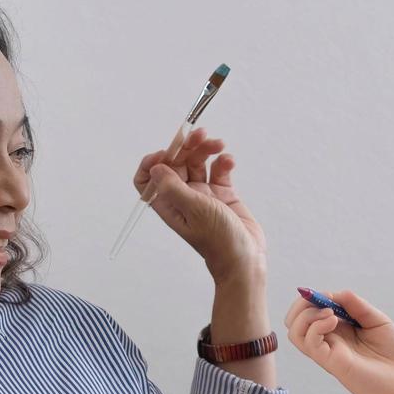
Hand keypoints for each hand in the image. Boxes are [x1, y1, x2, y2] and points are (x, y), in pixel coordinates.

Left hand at [132, 129, 263, 280]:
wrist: (245, 258)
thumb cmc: (219, 242)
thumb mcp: (195, 210)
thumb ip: (174, 187)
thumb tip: (155, 168)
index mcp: (169, 203)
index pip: (148, 179)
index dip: (153, 162)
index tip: (168, 151)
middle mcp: (183, 197)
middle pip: (176, 163)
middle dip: (186, 147)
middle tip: (199, 134)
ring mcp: (203, 194)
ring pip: (198, 163)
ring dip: (206, 150)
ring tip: (219, 144)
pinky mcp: (222, 194)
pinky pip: (218, 170)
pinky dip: (223, 162)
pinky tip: (228, 162)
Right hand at [286, 289, 393, 393]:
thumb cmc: (393, 354)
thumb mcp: (378, 320)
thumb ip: (358, 306)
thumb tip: (336, 293)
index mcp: (339, 329)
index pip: (311, 311)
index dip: (316, 297)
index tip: (333, 295)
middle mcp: (329, 339)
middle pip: (294, 320)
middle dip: (302, 303)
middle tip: (323, 301)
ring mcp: (327, 350)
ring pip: (294, 331)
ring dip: (306, 314)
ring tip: (330, 313)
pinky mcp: (330, 361)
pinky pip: (309, 342)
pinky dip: (315, 325)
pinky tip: (334, 321)